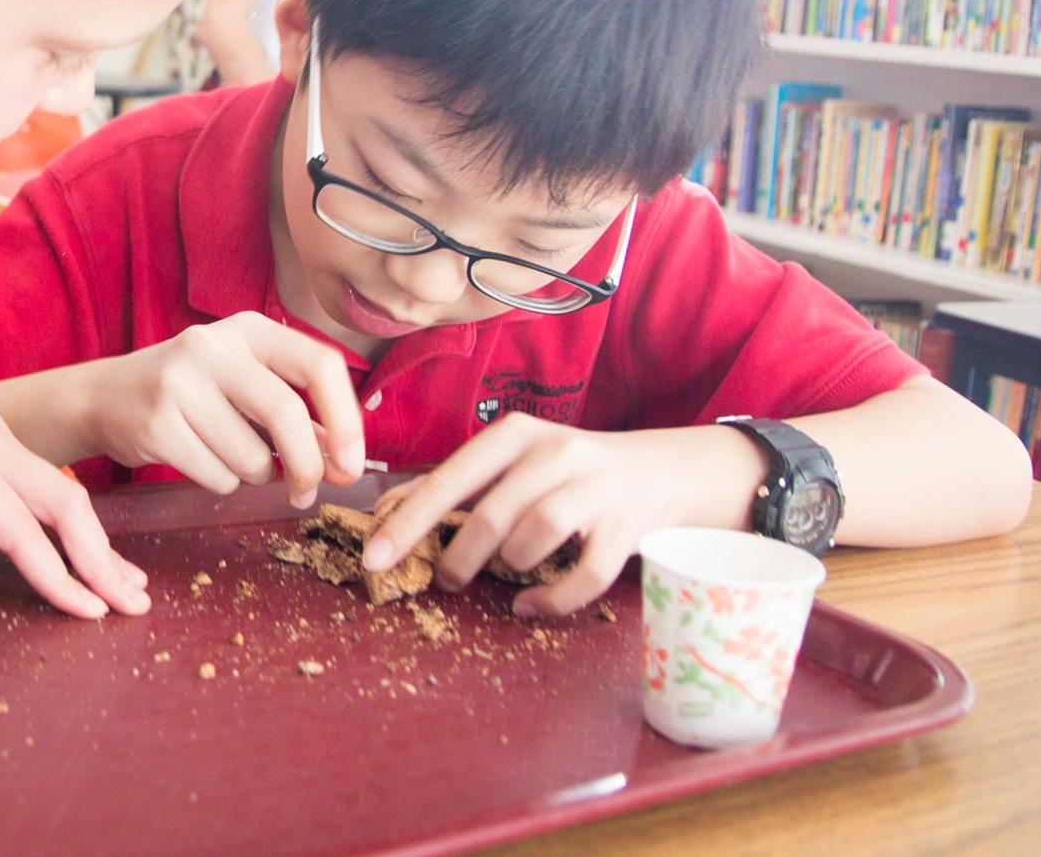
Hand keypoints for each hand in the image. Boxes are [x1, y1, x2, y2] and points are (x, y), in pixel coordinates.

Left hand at [0, 367, 150, 620]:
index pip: (23, 531)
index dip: (60, 577)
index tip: (90, 613)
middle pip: (65, 502)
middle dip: (101, 557)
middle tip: (131, 603)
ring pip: (61, 488)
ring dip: (93, 537)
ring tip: (123, 578)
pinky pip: (42, 477)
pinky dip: (70, 514)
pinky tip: (82, 536)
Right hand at [88, 311, 363, 507]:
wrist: (107, 398)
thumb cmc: (194, 394)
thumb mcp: (247, 386)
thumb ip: (299, 417)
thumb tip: (344, 463)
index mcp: (250, 329)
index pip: (319, 364)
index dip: (345, 418)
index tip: (352, 462)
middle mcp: (213, 345)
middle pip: (286, 413)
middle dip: (307, 465)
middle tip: (307, 493)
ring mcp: (179, 382)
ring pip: (251, 456)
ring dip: (255, 475)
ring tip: (231, 457)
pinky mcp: (156, 423)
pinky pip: (217, 476)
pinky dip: (222, 483)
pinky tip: (202, 461)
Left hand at [362, 414, 765, 616]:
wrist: (666, 469)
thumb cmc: (573, 473)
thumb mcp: (521, 462)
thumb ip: (470, 483)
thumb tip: (397, 515)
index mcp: (516, 435)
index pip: (449, 479)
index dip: (408, 521)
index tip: (374, 557)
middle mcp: (554, 452)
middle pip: (489, 515)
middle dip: (457, 558)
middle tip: (443, 582)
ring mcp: (595, 487)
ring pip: (534, 538)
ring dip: (509, 570)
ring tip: (504, 580)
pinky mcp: (628, 524)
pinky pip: (583, 573)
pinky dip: (552, 599)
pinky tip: (532, 606)